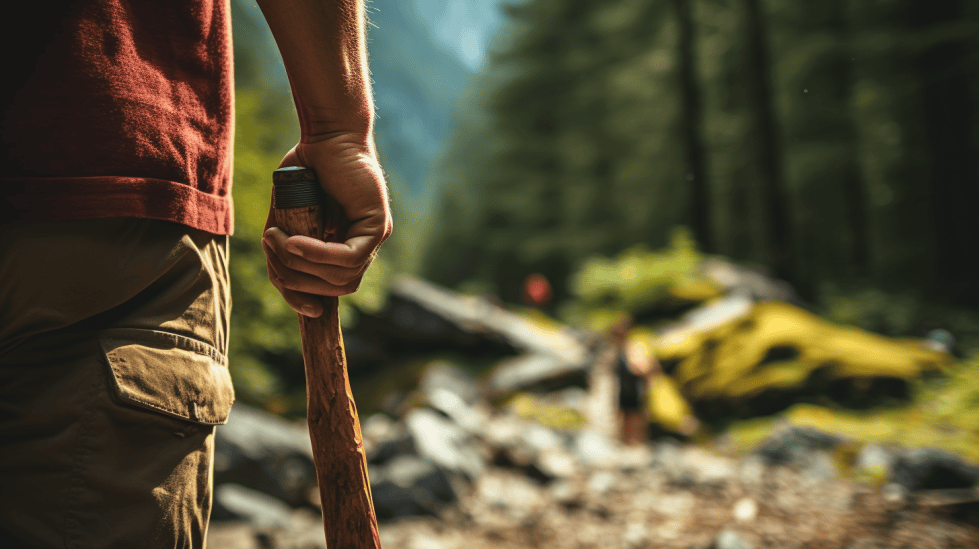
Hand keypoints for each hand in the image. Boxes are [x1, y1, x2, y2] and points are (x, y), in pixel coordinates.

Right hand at [262, 133, 392, 316]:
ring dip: (302, 264)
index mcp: (345, 248)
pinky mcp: (378, 226)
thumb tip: (283, 282)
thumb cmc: (305, 171)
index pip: (333, 288)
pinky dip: (319, 254)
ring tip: (277, 240)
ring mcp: (374, 237)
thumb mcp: (286, 218)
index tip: (286, 291)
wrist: (327, 136)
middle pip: (337, 288)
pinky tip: (295, 242)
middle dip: (299, 280)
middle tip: (272, 250)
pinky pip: (350, 257)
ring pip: (342, 276)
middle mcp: (364, 246)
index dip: (308, 297)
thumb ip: (284, 249)